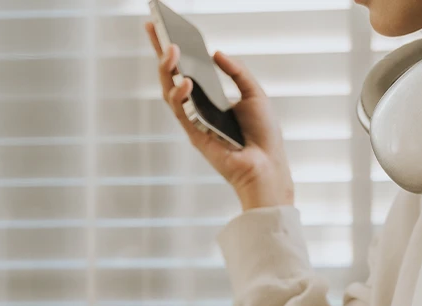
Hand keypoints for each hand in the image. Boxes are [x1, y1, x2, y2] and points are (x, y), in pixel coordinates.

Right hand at [145, 21, 293, 210]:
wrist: (267, 165)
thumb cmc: (263, 135)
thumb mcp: (254, 94)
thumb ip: (237, 72)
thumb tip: (216, 52)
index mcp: (209, 97)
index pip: (185, 68)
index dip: (170, 49)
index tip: (159, 25)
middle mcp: (197, 108)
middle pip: (171, 76)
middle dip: (160, 52)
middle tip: (153, 28)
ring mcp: (193, 121)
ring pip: (169, 93)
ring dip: (168, 70)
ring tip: (171, 50)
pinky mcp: (194, 135)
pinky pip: (181, 113)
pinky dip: (181, 96)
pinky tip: (185, 81)